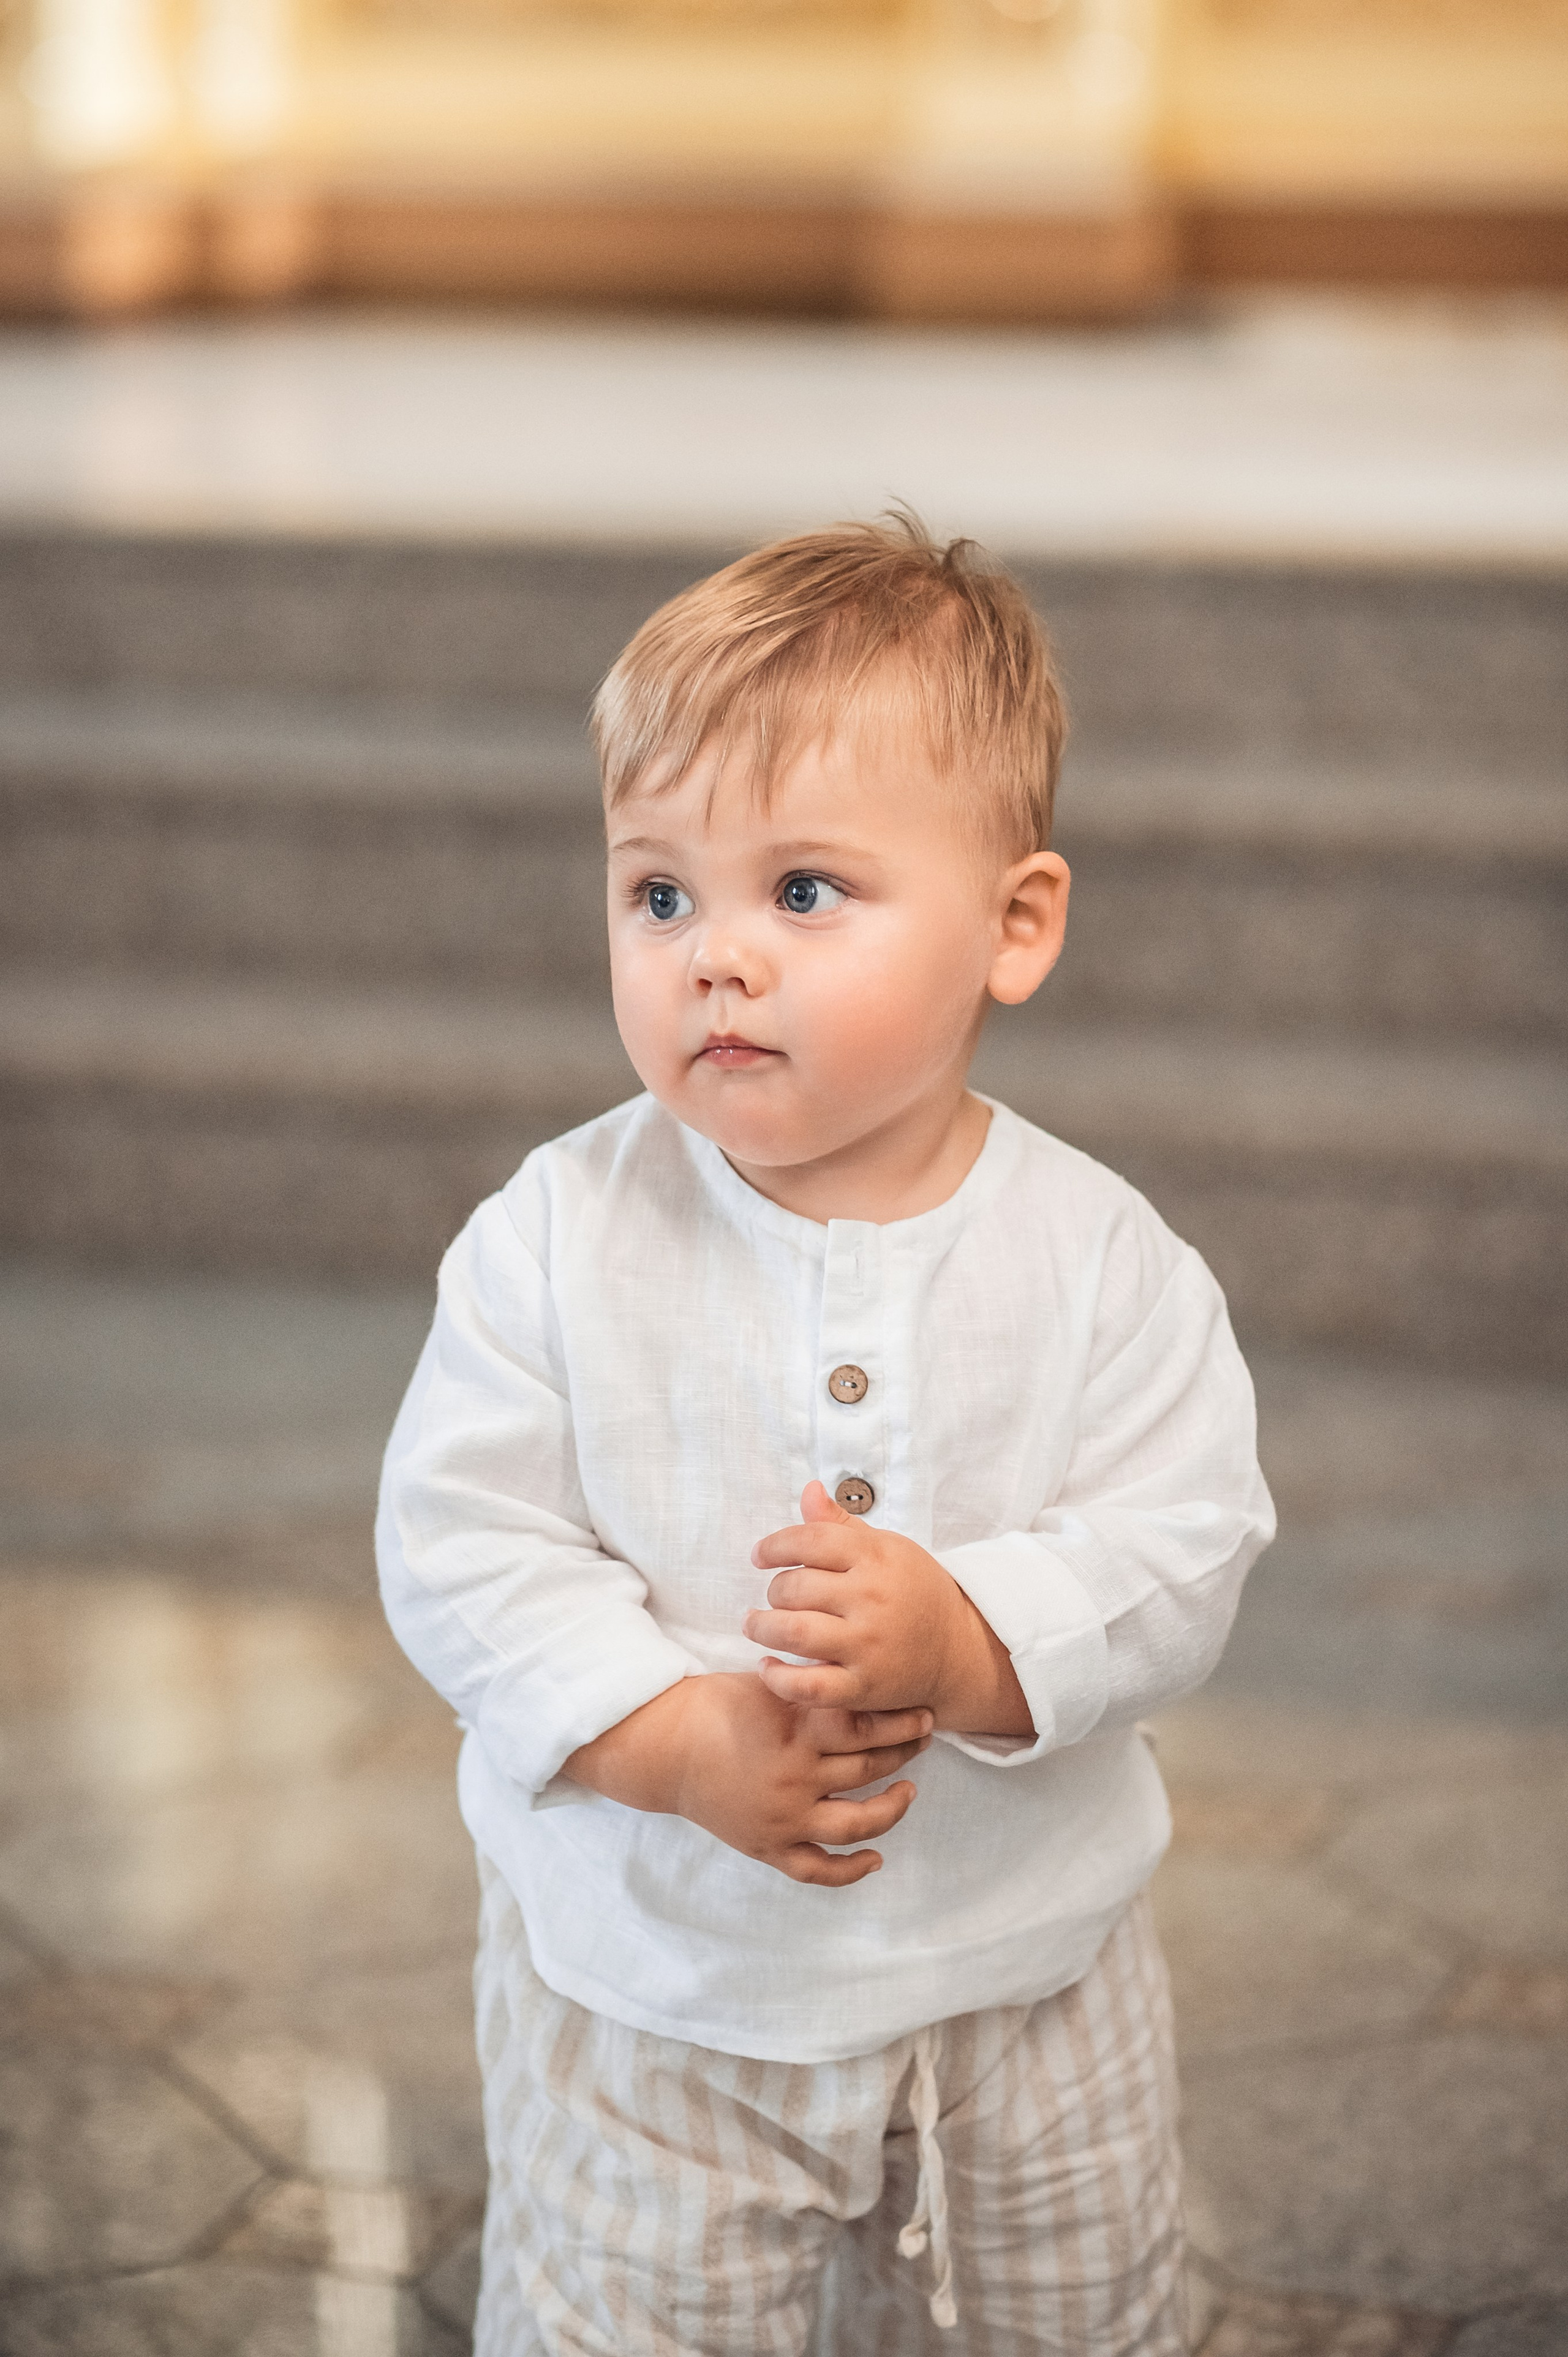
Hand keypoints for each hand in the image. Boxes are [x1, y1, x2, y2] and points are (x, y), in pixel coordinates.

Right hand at [561, 1671, 932, 1886]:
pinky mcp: (768, 1846)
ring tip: (909, 1791)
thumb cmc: (714, 1706)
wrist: (665, 1747)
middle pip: (868, 1769)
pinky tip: (875, 1858)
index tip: (923, 1711)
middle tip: (924, 1737)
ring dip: (892, 1809)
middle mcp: (796, 1778)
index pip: (865, 1726)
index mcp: (795, 1732)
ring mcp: (784, 1818)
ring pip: (855, 1824)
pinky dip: (849, 1869)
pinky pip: (818, 1870)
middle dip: (904, 1752)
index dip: (900, 1720)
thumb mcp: (767, 1684)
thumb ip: (811, 1689)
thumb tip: (860, 1677)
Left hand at [745, 1482, 1034, 1738]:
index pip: (808, 1540)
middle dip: (774, 1590)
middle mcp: (872, 1599)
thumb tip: (809, 1490)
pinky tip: (768, 1665)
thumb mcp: (886, 1548)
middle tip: (775, 1596)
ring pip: (794, 1633)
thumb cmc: (914, 1591)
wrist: (957, 1648)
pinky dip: (779, 1677)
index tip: (761, 1555)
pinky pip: (809, 1686)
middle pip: (795, 1587)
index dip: (774, 1546)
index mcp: (877, 1557)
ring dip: (762, 1628)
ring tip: (755, 1624)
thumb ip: (841, 1523)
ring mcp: (868, 1646)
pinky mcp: (865, 1687)